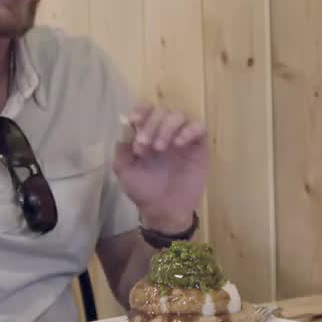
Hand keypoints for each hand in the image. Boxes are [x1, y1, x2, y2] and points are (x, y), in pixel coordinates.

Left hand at [114, 104, 207, 233]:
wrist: (165, 211)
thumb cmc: (144, 191)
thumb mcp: (125, 171)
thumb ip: (122, 148)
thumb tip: (124, 124)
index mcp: (146, 134)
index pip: (146, 110)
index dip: (141, 110)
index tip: (134, 121)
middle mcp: (165, 132)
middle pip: (161, 111)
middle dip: (151, 124)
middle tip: (144, 146)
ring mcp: (183, 138)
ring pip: (179, 115)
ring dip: (167, 127)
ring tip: (160, 148)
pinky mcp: (199, 146)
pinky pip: (199, 127)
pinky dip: (189, 130)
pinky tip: (179, 144)